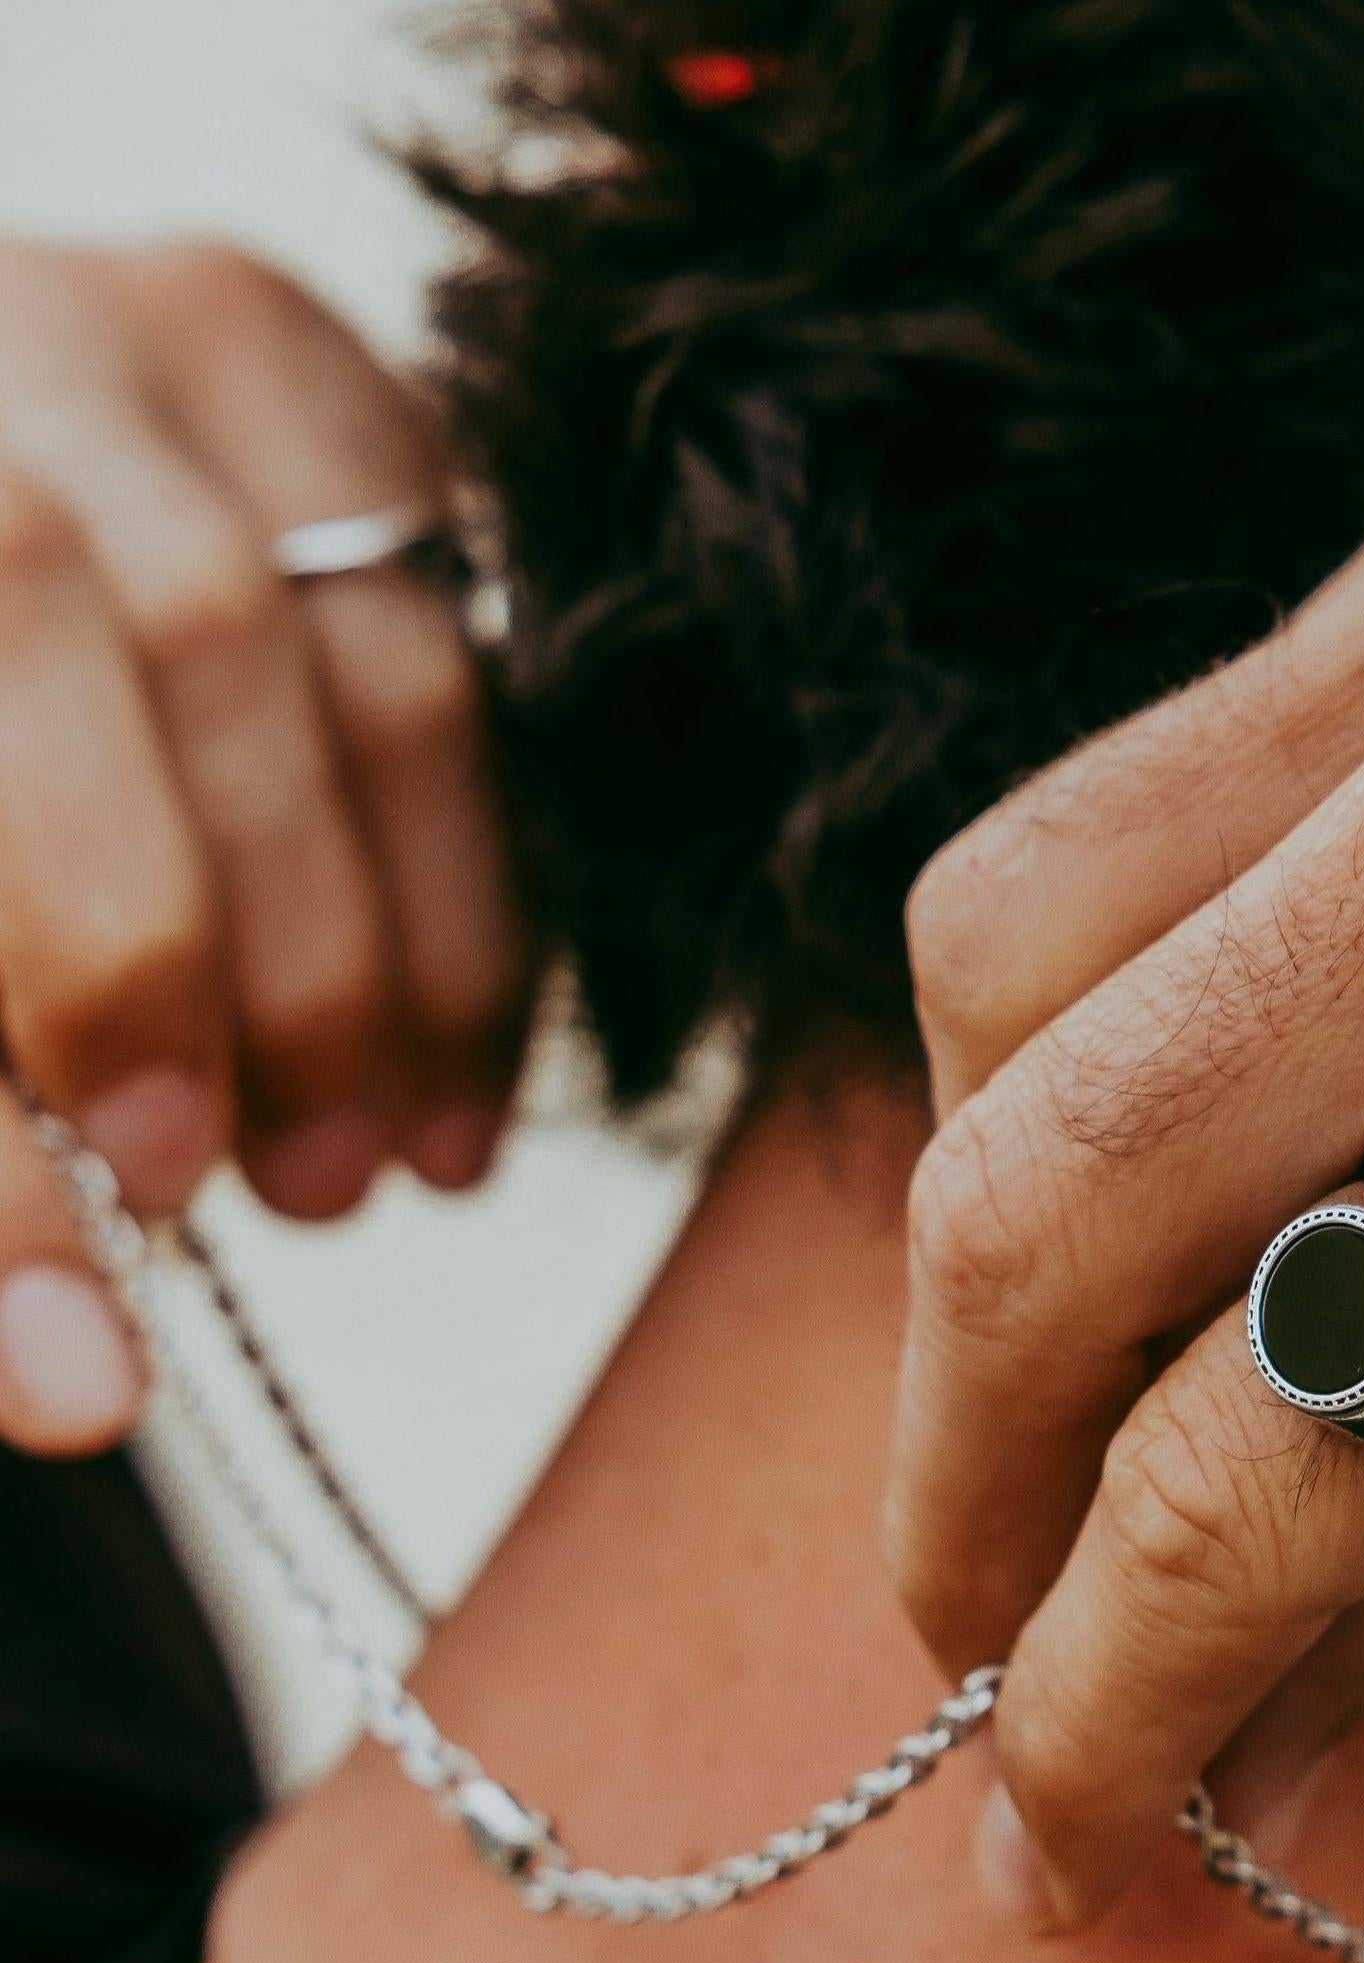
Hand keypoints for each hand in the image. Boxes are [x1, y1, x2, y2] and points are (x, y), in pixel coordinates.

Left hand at [0, 239, 525, 1451]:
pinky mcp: (361, 406)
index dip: (80, 945)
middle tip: (270, 1184)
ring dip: (391, 954)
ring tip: (361, 1170)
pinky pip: (483, 679)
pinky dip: (483, 907)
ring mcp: (191, 340)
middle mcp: (4, 345)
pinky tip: (446, 1082)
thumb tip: (79, 1388)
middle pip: (171, 619)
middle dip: (242, 943)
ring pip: (370, 651)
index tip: (134, 1203)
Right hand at [885, 346, 1363, 1926]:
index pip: (1229, 1492)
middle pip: (1020, 1197)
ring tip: (1085, 1331)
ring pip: (1016, 928)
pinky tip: (1272, 1052)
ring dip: (992, 1179)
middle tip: (983, 1603)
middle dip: (959, 1471)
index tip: (1047, 1820)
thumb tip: (1279, 1643)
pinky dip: (1173, 944)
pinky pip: (1210, 741)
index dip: (1097, 1714)